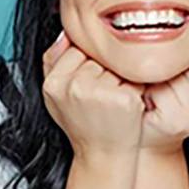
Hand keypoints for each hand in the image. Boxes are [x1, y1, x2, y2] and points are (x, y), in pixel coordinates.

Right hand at [42, 30, 145, 157]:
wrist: (101, 156)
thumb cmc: (82, 124)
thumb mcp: (55, 95)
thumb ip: (52, 61)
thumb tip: (65, 31)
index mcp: (54, 83)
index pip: (76, 49)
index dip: (86, 66)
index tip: (88, 87)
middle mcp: (75, 86)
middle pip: (98, 56)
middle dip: (103, 72)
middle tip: (101, 99)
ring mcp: (100, 92)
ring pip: (117, 65)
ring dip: (120, 79)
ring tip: (112, 103)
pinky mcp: (124, 99)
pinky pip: (135, 78)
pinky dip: (135, 90)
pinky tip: (126, 107)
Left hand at [139, 50, 188, 155]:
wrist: (151, 140)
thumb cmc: (167, 108)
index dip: (187, 61)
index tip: (178, 75)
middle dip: (172, 69)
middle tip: (163, 85)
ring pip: (176, 75)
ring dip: (160, 80)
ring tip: (158, 93)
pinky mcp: (178, 122)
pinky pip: (161, 89)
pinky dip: (150, 92)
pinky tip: (152, 102)